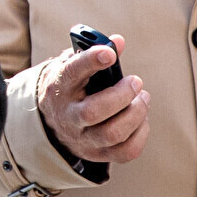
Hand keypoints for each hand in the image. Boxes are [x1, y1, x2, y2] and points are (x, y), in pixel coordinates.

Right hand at [37, 35, 148, 171]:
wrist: (54, 120)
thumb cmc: (71, 86)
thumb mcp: (73, 64)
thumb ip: (94, 51)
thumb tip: (119, 42)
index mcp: (60, 87)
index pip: (71, 73)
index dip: (91, 61)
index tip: (109, 54)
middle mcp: (68, 116)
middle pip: (93, 112)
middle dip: (122, 95)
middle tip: (136, 81)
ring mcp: (82, 139)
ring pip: (113, 134)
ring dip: (136, 114)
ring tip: (143, 98)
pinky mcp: (97, 154)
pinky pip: (126, 152)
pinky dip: (141, 134)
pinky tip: (141, 118)